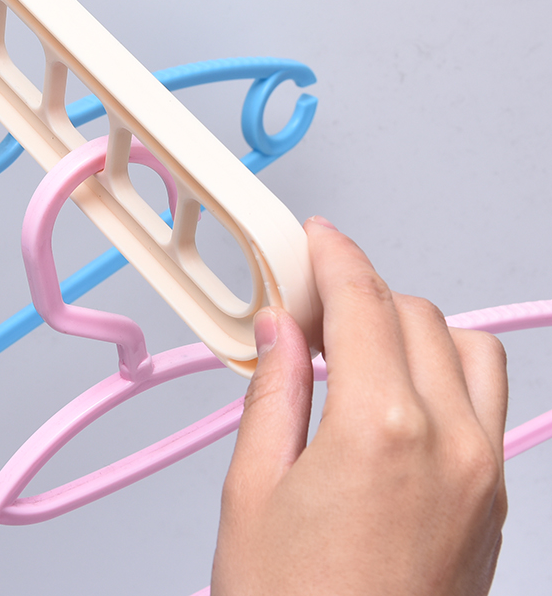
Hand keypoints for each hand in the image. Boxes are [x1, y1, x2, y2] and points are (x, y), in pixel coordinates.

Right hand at [213, 218, 507, 595]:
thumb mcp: (252, 489)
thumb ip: (271, 391)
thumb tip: (275, 330)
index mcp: (381, 430)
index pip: (362, 303)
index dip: (333, 257)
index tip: (315, 239)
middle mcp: (450, 445)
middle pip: (415, 314)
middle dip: (361, 291)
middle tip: (306, 304)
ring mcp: (483, 477)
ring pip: (468, 352)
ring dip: (412, 329)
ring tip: (352, 347)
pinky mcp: (494, 508)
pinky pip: (483, 406)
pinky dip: (442, 375)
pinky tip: (388, 396)